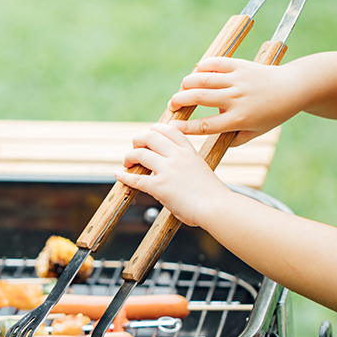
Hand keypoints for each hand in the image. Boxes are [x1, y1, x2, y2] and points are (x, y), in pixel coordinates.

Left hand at [114, 123, 228, 226]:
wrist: (217, 207)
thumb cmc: (213, 195)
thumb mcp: (201, 170)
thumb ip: (186, 167)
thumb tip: (174, 174)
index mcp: (189, 151)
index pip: (169, 129)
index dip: (155, 130)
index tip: (150, 135)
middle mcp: (177, 156)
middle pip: (150, 136)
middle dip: (139, 139)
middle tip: (135, 147)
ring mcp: (167, 170)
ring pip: (140, 153)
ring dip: (129, 156)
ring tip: (127, 162)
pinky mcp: (159, 186)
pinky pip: (136, 179)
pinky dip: (124, 176)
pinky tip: (119, 175)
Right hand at [166, 57, 295, 144]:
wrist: (293, 88)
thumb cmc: (273, 114)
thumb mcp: (256, 133)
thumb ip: (234, 139)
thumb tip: (212, 140)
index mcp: (239, 119)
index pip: (206, 125)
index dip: (186, 127)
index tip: (172, 127)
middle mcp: (236, 99)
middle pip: (199, 98)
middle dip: (179, 101)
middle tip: (172, 104)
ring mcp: (237, 80)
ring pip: (203, 79)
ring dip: (187, 84)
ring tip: (182, 89)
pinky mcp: (240, 65)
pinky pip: (215, 63)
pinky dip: (202, 67)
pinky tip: (196, 73)